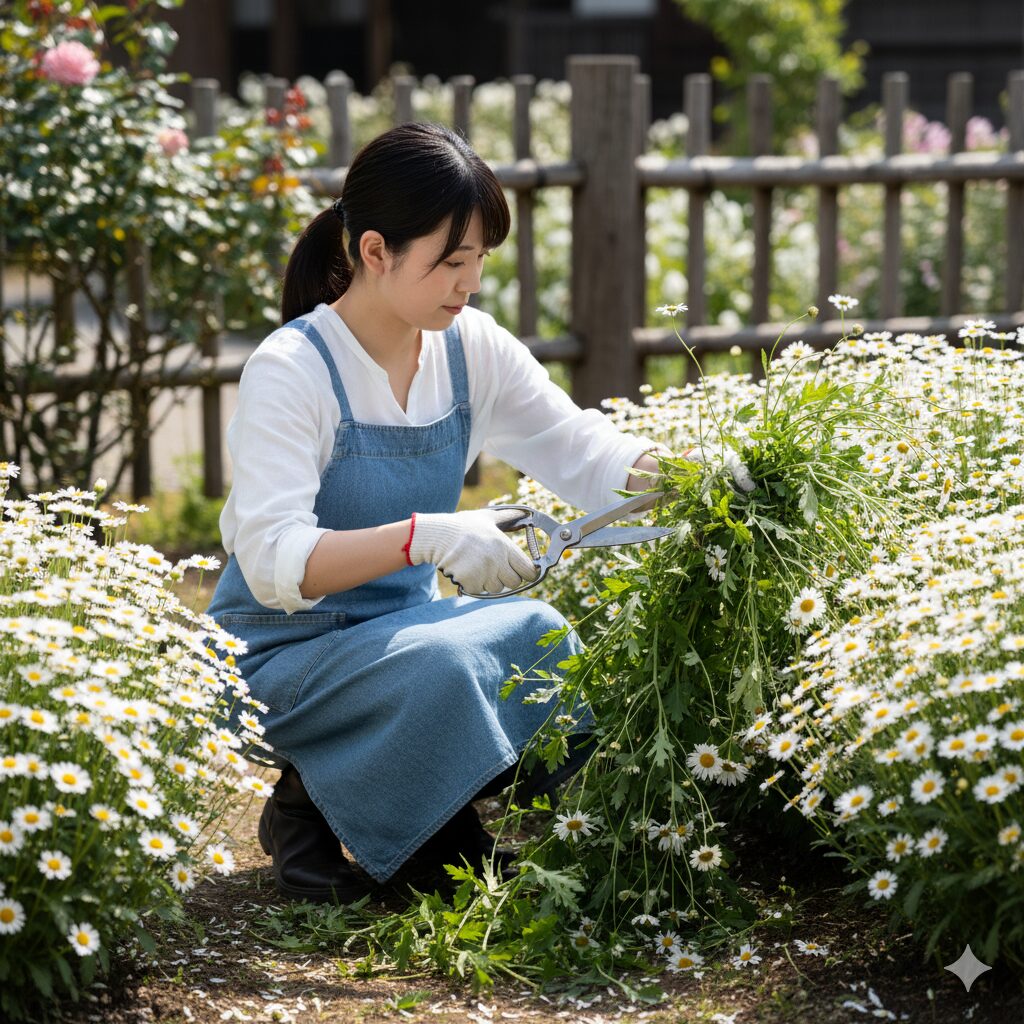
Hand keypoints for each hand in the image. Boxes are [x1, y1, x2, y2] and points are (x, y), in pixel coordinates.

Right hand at [407, 508, 538, 594]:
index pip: (528, 570)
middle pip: (515, 582)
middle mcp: (497, 561)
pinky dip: (476, 584)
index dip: (527, 572)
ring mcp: (484, 574)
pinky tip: (468, 571)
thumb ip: (508, 517)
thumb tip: (525, 512)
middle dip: (508, 577)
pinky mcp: (471, 583)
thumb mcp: (487, 517)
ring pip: (497, 588)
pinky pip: (481, 591)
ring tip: (479, 566)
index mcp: (504, 546)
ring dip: (491, 581)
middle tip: (497, 568)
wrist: (437, 536)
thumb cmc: (463, 526)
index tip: (522, 570)